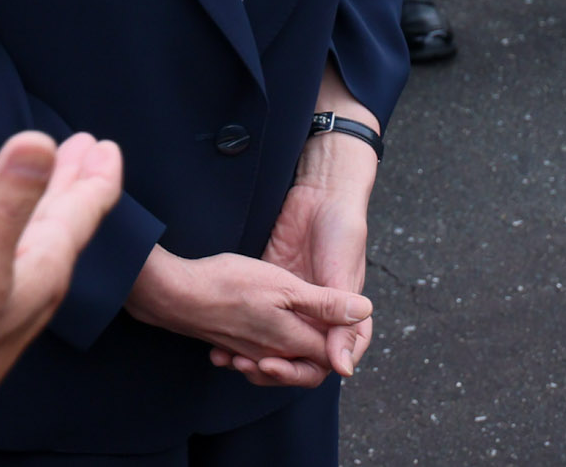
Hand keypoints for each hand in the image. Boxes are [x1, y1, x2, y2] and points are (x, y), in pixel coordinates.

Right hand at [0, 131, 125, 419]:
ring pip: (40, 236)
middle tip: (87, 147)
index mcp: (44, 266)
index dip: (96, 175)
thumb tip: (39, 143)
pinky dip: (17, 226)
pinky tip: (3, 230)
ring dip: (50, 202)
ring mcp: (7, 294)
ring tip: (53, 176)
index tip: (105, 144)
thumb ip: (7, 206)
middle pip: (66, 220)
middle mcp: (34, 279)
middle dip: (77, 182)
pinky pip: (12, 251)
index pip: (83, 211)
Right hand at [126, 246, 369, 387]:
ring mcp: (248, 351)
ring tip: (291, 316)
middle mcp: (272, 353)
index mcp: (291, 340)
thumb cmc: (231, 284)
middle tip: (318, 322)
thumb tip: (364, 312)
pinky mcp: (230, 343)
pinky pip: (253, 355)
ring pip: (279, 358)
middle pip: (304, 364)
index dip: (339, 341)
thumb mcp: (286, 286)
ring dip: (288, 348)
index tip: (339, 315)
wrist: (177, 295)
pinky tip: (261, 322)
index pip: (329, 355)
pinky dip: (261, 347)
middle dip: (314, 349)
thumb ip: (326, 304)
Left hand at [242, 131, 377, 379]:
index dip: (301, 372)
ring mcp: (294, 303)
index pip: (326, 361)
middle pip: (296, 358)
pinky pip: (258, 318)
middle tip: (247, 365)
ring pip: (274, 343)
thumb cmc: (340, 232)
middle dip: (271, 368)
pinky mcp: (273, 288)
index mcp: (340, 318)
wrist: (321, 193)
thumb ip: (337, 320)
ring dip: (253, 354)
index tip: (275, 369)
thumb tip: (343, 369)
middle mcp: (317, 316)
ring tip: (229, 357)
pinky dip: (242, 331)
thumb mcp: (340, 276)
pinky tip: (222, 335)